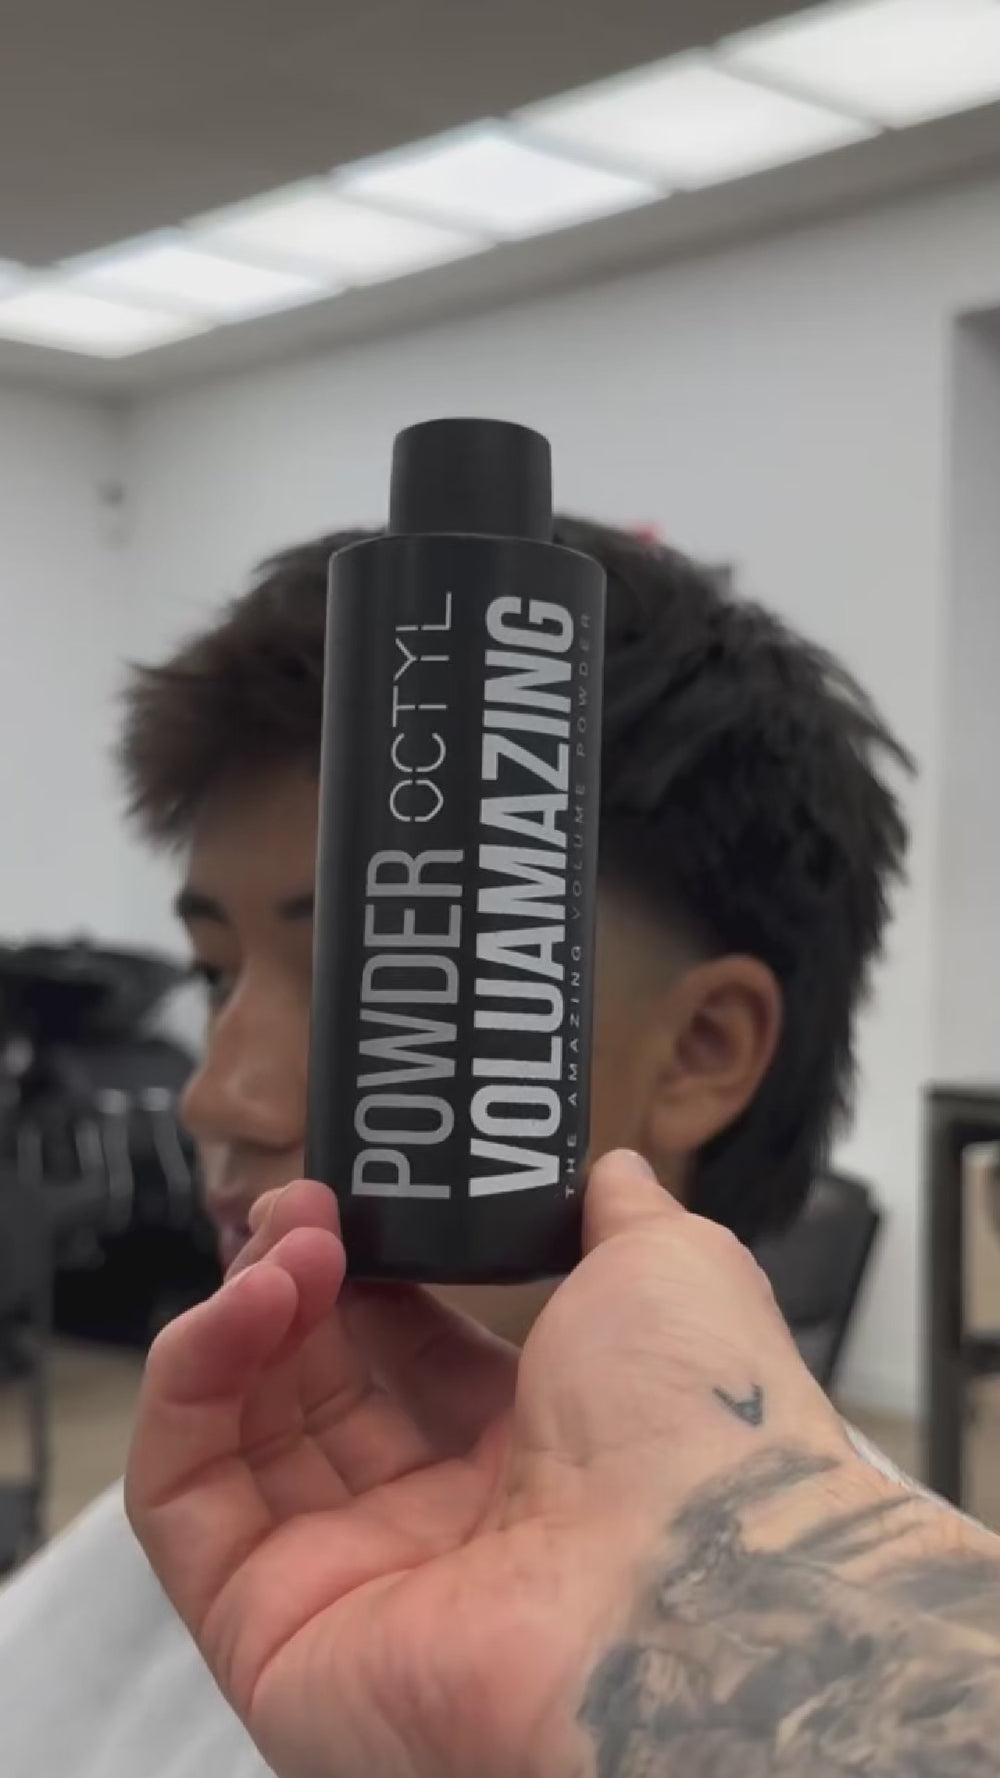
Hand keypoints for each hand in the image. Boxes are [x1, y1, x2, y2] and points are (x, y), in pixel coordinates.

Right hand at [125, 1154, 853, 1777]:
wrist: (698, 1605)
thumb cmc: (700, 1433)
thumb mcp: (673, 1271)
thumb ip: (620, 1214)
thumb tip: (607, 1167)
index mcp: (538, 1457)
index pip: (417, 1358)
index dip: (376, 1274)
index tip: (357, 1197)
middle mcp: (443, 1532)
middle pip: (318, 1391)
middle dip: (299, 1281)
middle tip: (305, 1206)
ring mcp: (350, 1587)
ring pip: (238, 1435)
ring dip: (243, 1312)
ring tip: (287, 1244)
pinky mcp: (268, 1636)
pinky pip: (180, 1498)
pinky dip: (186, 1384)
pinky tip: (247, 1300)